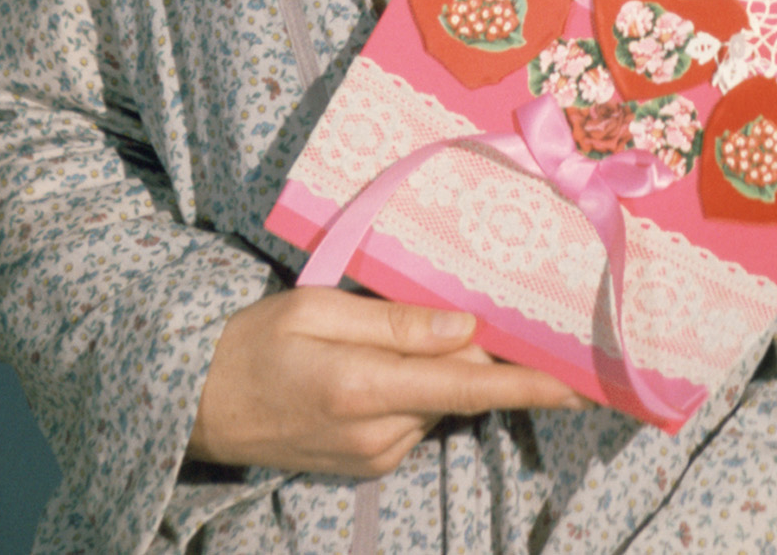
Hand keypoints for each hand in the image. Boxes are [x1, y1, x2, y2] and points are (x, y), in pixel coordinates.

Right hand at [190, 288, 575, 479]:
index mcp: (366, 389)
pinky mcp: (366, 467)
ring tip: (392, 334)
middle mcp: (378, 434)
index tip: (580, 386)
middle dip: (477, 353)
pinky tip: (379, 364)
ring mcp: (372, 458)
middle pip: (459, 390)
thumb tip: (469, 330)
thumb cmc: (253, 343)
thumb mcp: (318, 310)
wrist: (196, 406)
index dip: (529, 387)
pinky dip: (416, 389)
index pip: (469, 389)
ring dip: (440, 370)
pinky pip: (414, 418)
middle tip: (475, 309)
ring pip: (438, 403)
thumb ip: (397, 323)